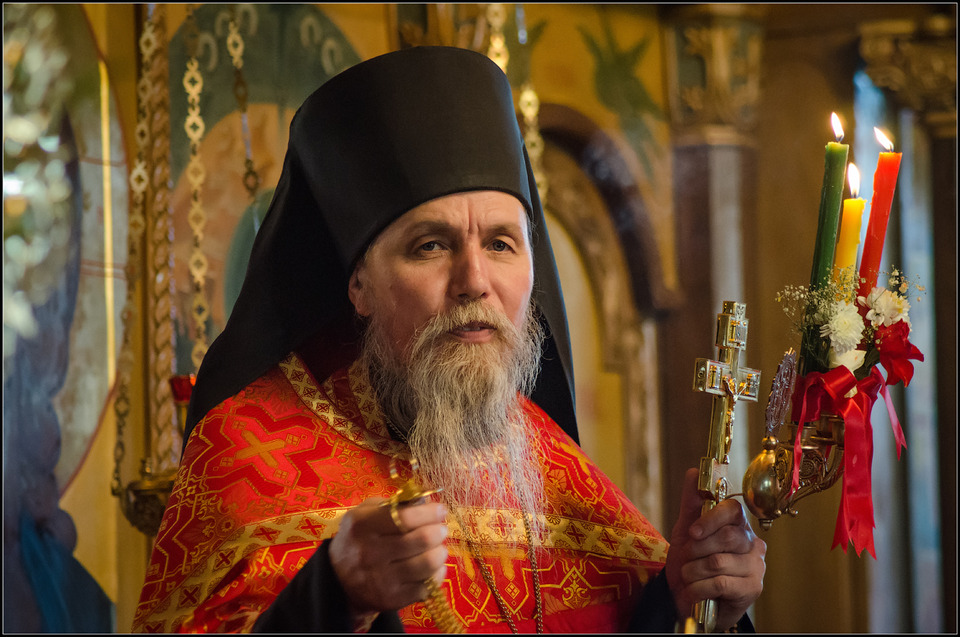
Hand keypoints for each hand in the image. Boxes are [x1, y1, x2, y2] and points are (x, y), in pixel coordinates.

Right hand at [329, 497, 448, 614]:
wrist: (340, 581)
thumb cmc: (359, 539)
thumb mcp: (365, 513)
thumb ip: (394, 505)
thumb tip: (426, 503)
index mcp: (362, 525)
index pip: (405, 518)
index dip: (429, 513)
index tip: (440, 510)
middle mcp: (370, 553)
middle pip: (422, 539)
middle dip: (438, 531)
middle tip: (440, 530)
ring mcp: (381, 579)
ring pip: (428, 563)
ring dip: (440, 552)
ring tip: (438, 548)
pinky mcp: (392, 599)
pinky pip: (428, 586)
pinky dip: (437, 573)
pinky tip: (433, 567)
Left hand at [664, 468, 766, 629]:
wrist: (686, 599)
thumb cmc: (690, 563)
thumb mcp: (685, 531)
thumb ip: (691, 503)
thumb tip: (694, 471)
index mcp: (738, 525)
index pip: (733, 510)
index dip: (710, 519)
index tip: (692, 532)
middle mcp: (752, 543)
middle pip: (727, 536)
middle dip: (697, 549)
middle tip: (687, 559)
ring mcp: (756, 566)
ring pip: (719, 561)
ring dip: (693, 571)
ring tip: (689, 577)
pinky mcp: (753, 588)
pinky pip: (720, 582)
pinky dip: (698, 588)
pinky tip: (694, 592)